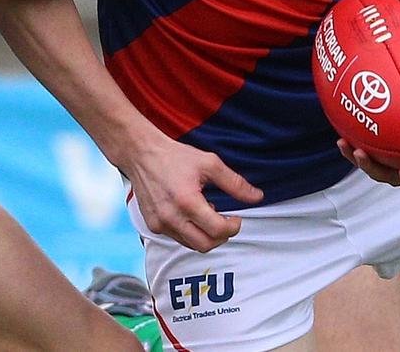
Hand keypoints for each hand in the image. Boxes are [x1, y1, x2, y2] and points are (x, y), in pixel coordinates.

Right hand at [122, 130, 263, 252]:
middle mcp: (171, 218)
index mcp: (187, 202)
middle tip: (227, 221)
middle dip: (222, 236)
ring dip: (206, 235)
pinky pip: (178, 238)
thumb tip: (257, 196)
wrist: (143, 155)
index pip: (217, 230)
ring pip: (191, 244)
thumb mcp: (210, 164)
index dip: (233, 227)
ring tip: (208, 213)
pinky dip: (191, 232)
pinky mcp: (152, 226)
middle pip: (206, 245)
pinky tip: (192, 213)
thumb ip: (235, 183)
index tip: (237, 218)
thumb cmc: (175, 157)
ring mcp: (160, 225)